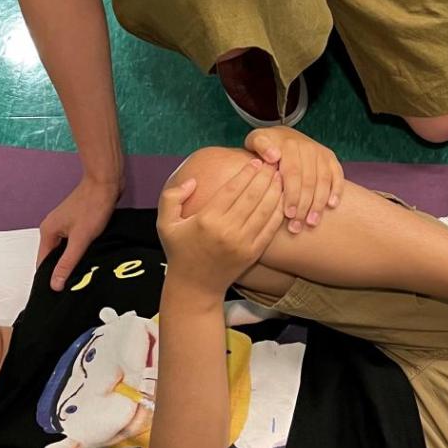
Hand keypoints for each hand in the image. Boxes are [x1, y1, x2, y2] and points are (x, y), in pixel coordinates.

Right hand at [39, 174, 123, 290]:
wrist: (106, 182)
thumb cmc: (93, 206)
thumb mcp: (80, 239)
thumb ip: (67, 262)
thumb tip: (55, 284)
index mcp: (48, 232)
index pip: (43, 263)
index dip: (50, 278)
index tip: (59, 292)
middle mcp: (53, 228)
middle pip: (54, 257)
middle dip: (63, 270)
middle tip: (75, 285)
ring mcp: (65, 224)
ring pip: (66, 249)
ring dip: (73, 259)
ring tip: (84, 274)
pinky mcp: (78, 222)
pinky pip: (75, 241)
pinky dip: (81, 249)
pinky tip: (90, 257)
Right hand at [157, 159, 287, 296]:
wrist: (195, 286)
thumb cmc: (180, 251)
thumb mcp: (165, 224)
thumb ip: (171, 198)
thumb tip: (192, 181)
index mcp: (206, 220)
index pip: (232, 189)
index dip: (247, 173)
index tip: (255, 161)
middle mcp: (226, 230)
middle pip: (252, 196)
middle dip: (265, 176)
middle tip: (273, 163)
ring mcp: (242, 243)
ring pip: (265, 210)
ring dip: (275, 190)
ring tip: (280, 176)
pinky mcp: (253, 253)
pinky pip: (270, 228)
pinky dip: (278, 211)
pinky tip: (282, 199)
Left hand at [244, 127, 343, 234]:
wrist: (282, 135)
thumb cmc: (265, 146)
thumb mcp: (256, 140)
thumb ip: (260, 146)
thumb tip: (273, 156)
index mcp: (288, 145)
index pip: (292, 174)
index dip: (292, 195)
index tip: (288, 215)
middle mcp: (307, 148)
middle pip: (308, 181)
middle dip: (304, 206)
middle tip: (297, 226)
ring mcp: (320, 153)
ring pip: (324, 181)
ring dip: (319, 204)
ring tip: (312, 222)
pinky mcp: (330, 158)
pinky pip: (337, 175)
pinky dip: (337, 190)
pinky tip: (332, 205)